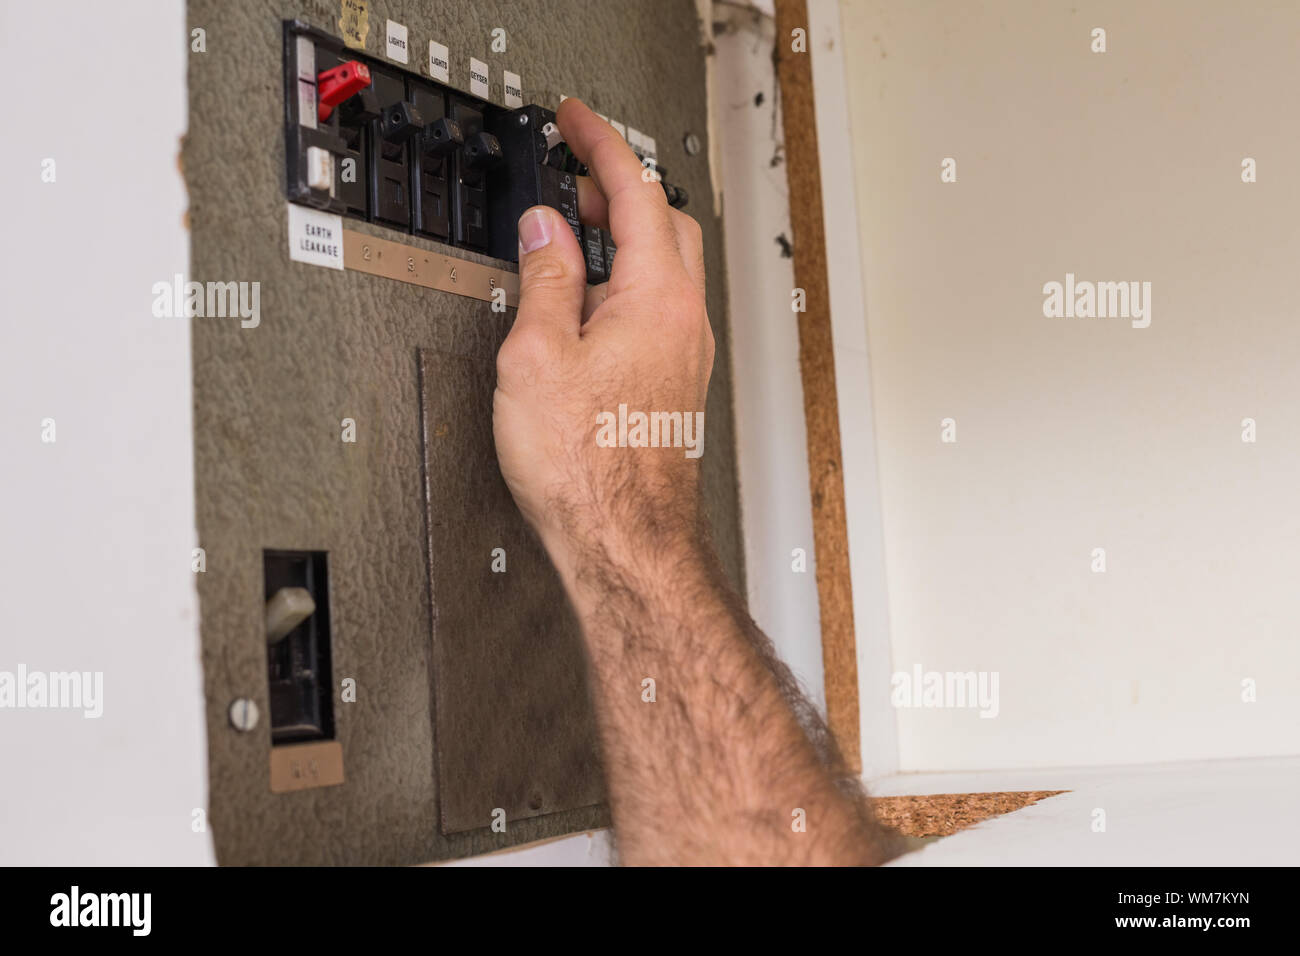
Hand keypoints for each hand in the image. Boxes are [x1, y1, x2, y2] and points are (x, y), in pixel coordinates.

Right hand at [492, 98, 713, 577]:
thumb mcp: (538, 357)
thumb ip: (544, 280)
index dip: (602, 144)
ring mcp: (686, 353)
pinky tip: (587, 307)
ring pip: (665, 268)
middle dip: (621, 188)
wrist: (625, 539)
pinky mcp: (675, 384)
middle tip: (575, 176)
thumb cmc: (588, 466)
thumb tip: (546, 230)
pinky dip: (624, 284)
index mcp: (656, 297)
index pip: (636, 191)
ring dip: (623, 239)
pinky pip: (657, 309)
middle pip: (666, 222)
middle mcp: (685, 321)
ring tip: (571, 240)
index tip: (578, 119)